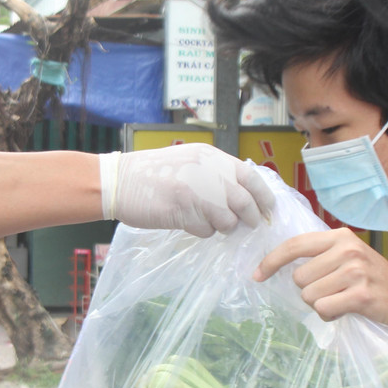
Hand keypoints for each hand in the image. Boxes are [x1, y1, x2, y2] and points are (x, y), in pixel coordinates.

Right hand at [99, 144, 274, 237]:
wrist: (118, 181)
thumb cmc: (152, 174)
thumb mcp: (189, 162)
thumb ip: (214, 173)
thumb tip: (244, 196)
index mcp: (210, 156)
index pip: (250, 175)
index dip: (264, 196)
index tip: (269, 210)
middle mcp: (207, 171)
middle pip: (244, 201)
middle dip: (250, 218)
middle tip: (249, 225)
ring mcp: (195, 191)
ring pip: (228, 219)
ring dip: (224, 226)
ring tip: (208, 221)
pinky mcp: (183, 210)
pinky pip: (206, 230)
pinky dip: (202, 231)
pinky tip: (187, 222)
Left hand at [254, 228, 387, 332]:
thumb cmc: (373, 281)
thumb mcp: (350, 256)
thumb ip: (322, 254)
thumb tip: (280, 263)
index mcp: (341, 236)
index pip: (295, 245)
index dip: (271, 261)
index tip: (257, 275)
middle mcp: (347, 250)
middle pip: (299, 277)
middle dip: (309, 291)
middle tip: (333, 291)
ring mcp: (355, 272)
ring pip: (309, 296)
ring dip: (320, 304)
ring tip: (342, 300)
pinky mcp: (360, 295)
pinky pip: (323, 309)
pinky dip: (329, 315)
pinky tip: (346, 310)